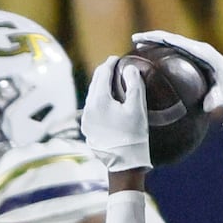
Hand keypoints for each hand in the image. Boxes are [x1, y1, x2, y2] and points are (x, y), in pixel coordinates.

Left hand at [82, 57, 152, 172]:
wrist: (123, 164)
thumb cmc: (133, 136)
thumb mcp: (137, 107)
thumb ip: (134, 84)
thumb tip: (129, 69)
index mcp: (99, 100)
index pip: (102, 74)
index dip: (110, 63)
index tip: (117, 58)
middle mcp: (88, 108)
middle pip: (94, 83)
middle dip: (103, 72)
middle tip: (113, 65)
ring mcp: (86, 120)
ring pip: (91, 95)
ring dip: (100, 85)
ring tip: (110, 80)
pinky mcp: (87, 129)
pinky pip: (91, 107)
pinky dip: (98, 98)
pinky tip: (106, 99)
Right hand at [131, 29, 222, 112]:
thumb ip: (217, 101)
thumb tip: (206, 106)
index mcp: (203, 53)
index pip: (174, 40)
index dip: (155, 38)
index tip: (138, 39)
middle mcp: (201, 50)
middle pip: (171, 39)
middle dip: (152, 38)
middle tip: (134, 41)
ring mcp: (201, 56)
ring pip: (175, 46)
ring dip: (158, 45)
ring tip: (141, 49)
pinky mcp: (201, 63)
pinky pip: (180, 55)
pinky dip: (167, 55)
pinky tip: (158, 63)